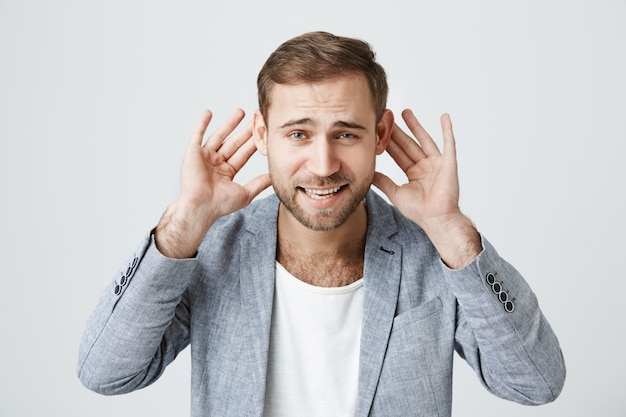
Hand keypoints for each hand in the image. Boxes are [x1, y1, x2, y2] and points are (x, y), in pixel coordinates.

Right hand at [155, 109, 270, 257]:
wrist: (201, 206)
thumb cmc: (220, 204)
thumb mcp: (246, 193)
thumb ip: (259, 183)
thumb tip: (274, 177)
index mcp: (227, 172)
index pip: (243, 154)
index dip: (253, 143)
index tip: (263, 133)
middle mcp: (216, 163)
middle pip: (234, 143)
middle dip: (245, 131)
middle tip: (256, 118)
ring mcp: (204, 157)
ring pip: (219, 136)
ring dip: (229, 124)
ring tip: (240, 111)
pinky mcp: (193, 153)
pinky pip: (198, 135)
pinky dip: (202, 123)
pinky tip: (208, 112)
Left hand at [373, 109, 480, 267]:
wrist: (435, 219)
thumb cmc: (419, 210)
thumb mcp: (395, 193)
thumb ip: (383, 181)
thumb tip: (369, 172)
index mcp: (414, 173)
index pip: (398, 153)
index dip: (389, 142)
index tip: (379, 130)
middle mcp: (425, 166)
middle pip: (408, 144)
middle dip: (398, 130)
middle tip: (387, 115)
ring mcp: (437, 163)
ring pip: (423, 140)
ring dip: (415, 126)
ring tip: (405, 112)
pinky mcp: (448, 162)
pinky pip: (448, 143)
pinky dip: (447, 129)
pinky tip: (444, 116)